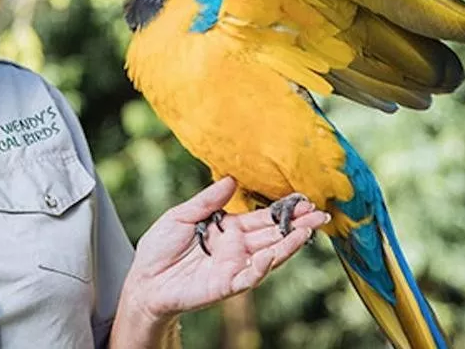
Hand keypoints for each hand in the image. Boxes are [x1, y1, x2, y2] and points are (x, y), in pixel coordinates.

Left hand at [120, 177, 329, 322]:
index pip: (263, 218)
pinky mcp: (225, 285)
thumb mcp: (182, 215)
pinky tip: (273, 254)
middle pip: (273, 235)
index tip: (304, 200)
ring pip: (269, 255)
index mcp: (229, 229)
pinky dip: (262, 267)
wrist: (144, 279)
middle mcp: (237, 248)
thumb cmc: (160, 247)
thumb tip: (230, 179)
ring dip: (288, 244)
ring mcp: (234, 267)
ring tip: (308, 231)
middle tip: (320, 214)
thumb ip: (207, 200)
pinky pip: (249, 276)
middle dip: (297, 225)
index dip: (283, 210)